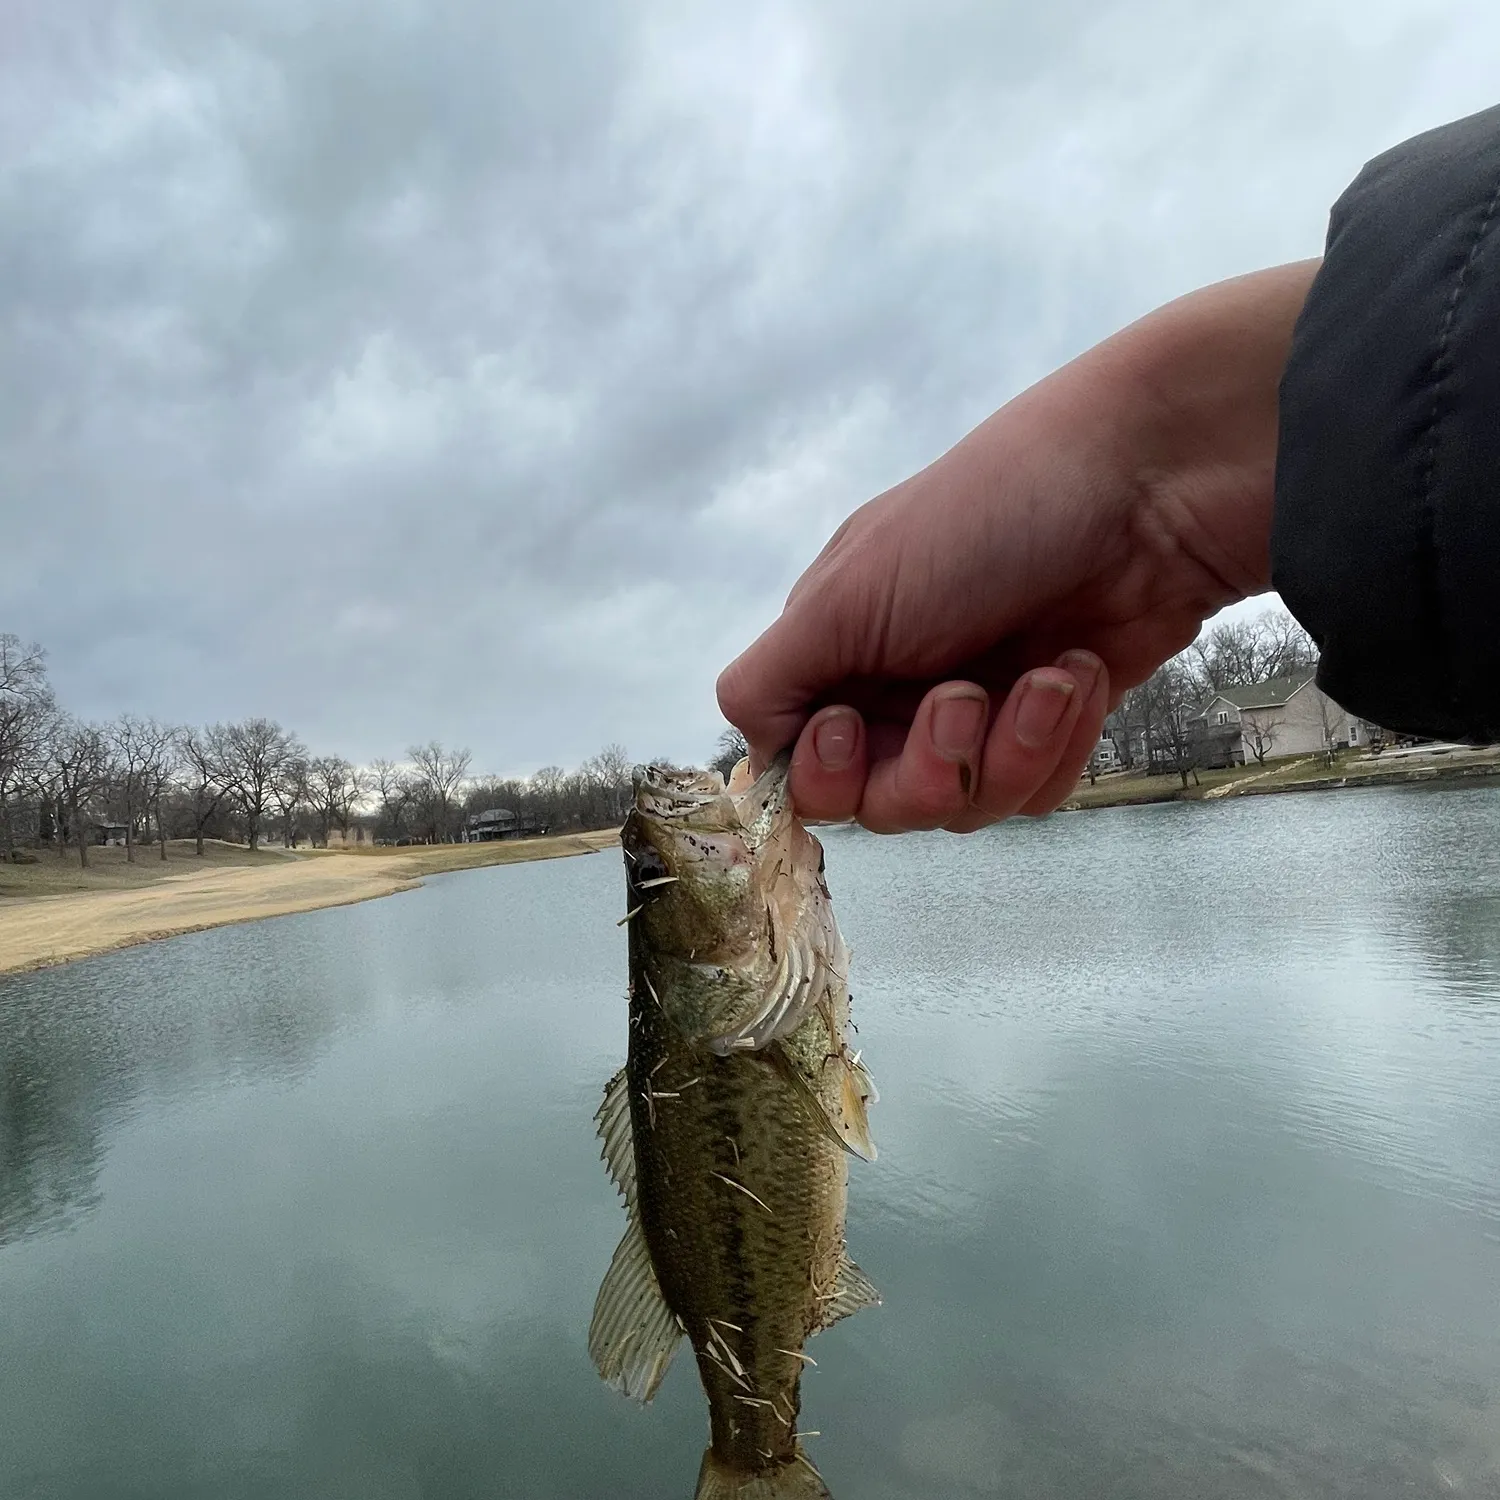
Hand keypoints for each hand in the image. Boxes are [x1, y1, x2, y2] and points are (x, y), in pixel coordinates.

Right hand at [717, 260, 1320, 831]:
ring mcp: (979, 711)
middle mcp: (898, 689)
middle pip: (882, 805)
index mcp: (838, 650)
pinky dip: (1058, 741)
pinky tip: (1080, 671)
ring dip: (1010, 749)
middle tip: (967, 699)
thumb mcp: (848, 591)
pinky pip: (1032, 793)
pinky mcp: (1050, 726)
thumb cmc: (982, 522)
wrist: (1147, 491)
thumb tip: (748, 747)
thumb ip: (770, 679)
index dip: (827, 773)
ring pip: (965, 806)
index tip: (855, 725)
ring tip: (1051, 674)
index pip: (800, 768)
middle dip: (929, 766)